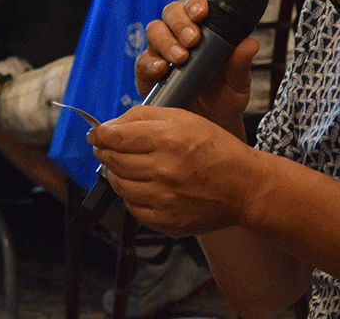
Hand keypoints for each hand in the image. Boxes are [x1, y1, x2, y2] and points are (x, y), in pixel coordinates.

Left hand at [88, 104, 258, 236]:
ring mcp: (163, 200)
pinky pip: (133, 207)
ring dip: (115, 173)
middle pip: (113, 161)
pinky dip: (131, 195)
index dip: (99, 134)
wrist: (244, 187)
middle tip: (106, 148)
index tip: (95, 133)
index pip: (114, 137)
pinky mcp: (166, 222)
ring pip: (119, 185)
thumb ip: (143, 116)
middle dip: (104, 152)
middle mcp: (163, 170)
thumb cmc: (215, 149)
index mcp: (167, 140)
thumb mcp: (183, 118)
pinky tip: (140, 185)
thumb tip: (109, 125)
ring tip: (122, 166)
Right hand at [135, 0, 258, 129]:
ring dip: (166, 41)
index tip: (203, 14)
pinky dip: (150, 63)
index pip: (195, 7)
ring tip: (181, 59)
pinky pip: (142, 61)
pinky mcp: (147, 74)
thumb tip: (250, 43)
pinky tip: (162, 70)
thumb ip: (241, 63)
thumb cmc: (225, 98)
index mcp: (203, 30)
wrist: (210, 125)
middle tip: (192, 40)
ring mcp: (161, 53)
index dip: (196, 5)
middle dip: (180, 23)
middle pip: (171, 14)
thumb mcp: (238, 82)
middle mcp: (179, 36)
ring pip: (154, 32)